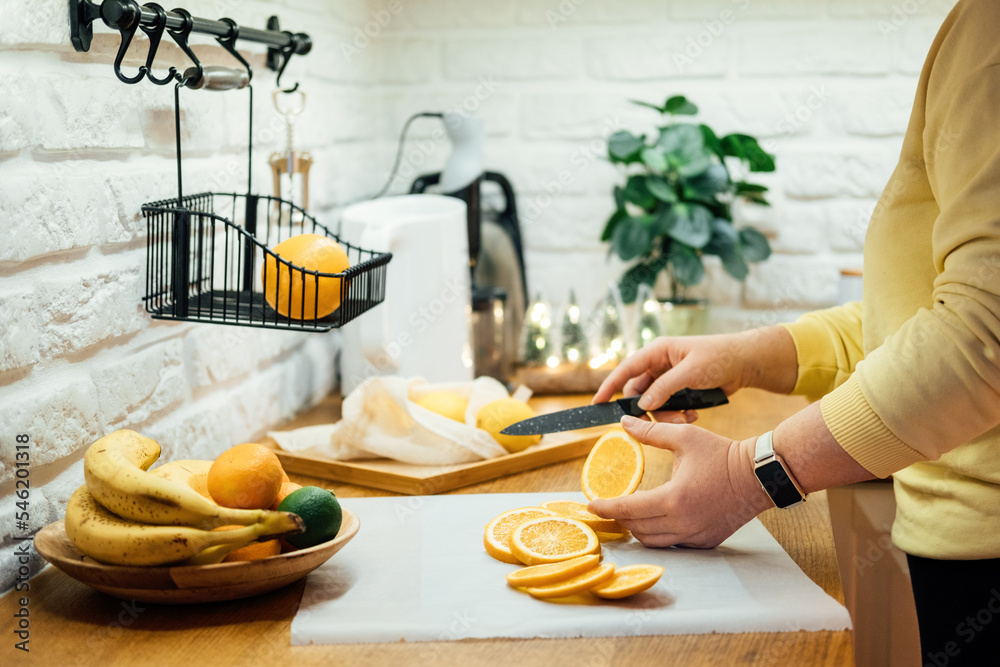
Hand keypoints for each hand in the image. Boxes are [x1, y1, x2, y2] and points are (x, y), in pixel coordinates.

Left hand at [587, 416, 772, 548]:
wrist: (760, 476)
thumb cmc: (722, 454)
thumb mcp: (685, 436)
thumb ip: (651, 433)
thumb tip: (624, 422)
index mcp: (674, 498)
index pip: (628, 509)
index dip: (605, 508)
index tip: (590, 504)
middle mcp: (683, 523)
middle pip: (637, 529)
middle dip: (618, 518)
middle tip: (607, 507)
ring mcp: (695, 535)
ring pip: (653, 541)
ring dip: (637, 528)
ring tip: (628, 513)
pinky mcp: (705, 541)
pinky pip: (673, 543)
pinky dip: (659, 534)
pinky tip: (654, 519)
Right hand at [592, 328, 797, 421]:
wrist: (745, 362)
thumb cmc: (719, 357)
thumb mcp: (691, 371)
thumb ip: (665, 388)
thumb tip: (643, 405)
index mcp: (657, 351)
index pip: (626, 369)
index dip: (609, 386)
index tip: (596, 403)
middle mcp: (659, 364)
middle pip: (639, 392)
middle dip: (648, 410)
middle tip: (662, 424)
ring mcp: (669, 377)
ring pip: (653, 403)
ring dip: (665, 415)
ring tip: (685, 420)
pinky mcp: (679, 389)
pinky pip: (667, 406)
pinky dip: (676, 414)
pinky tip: (692, 415)